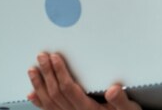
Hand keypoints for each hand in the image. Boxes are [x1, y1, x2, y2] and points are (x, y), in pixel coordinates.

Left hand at [27, 52, 141, 109]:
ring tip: (33, 70)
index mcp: (89, 109)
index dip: (60, 72)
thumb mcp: (129, 109)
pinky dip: (39, 102)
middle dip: (47, 73)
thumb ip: (121, 100)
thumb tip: (113, 90)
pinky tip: (32, 94)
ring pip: (49, 102)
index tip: (55, 58)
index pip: (69, 89)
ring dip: (39, 85)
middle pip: (56, 93)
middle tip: (42, 57)